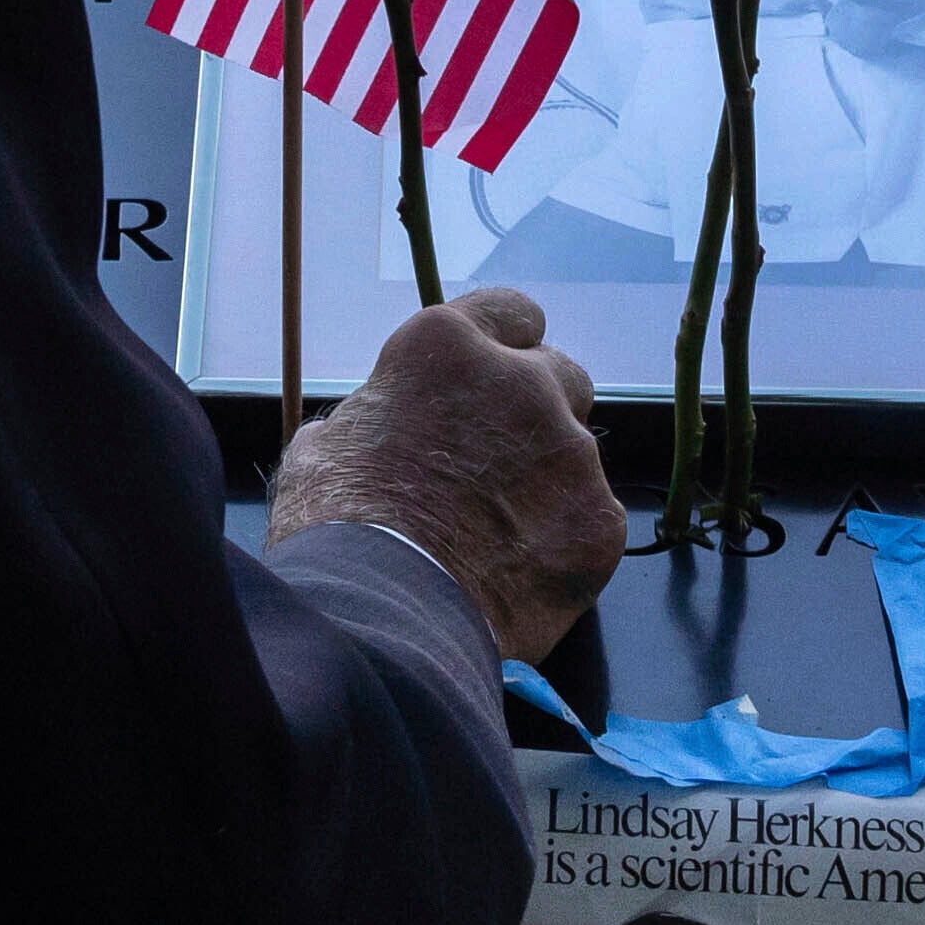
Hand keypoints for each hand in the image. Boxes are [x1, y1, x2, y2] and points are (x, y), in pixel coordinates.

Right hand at [275, 286, 622, 672]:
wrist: (385, 612)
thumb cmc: (339, 526)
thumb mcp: (326, 448)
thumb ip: (374, 417)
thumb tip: (375, 426)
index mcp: (448, 349)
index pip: (511, 312)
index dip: (506, 345)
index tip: (496, 375)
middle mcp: (523, 383)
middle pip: (560, 375)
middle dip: (537, 410)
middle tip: (498, 462)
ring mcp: (570, 452)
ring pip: (576, 453)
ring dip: (548, 480)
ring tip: (498, 535)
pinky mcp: (599, 520)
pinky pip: (592, 519)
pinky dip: (564, 541)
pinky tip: (519, 573)